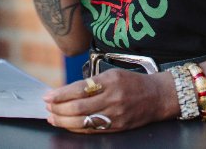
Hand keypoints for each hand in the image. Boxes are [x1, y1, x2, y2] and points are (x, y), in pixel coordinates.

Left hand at [44, 69, 173, 132]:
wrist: (158, 96)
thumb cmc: (133, 83)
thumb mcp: (113, 74)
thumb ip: (92, 83)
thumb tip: (67, 92)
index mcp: (110, 81)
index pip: (79, 89)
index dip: (60, 94)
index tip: (48, 96)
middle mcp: (112, 98)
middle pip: (78, 107)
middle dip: (58, 109)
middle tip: (47, 107)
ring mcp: (115, 115)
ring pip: (83, 121)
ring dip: (63, 121)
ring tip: (52, 117)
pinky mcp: (117, 127)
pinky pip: (92, 129)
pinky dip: (76, 128)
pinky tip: (67, 125)